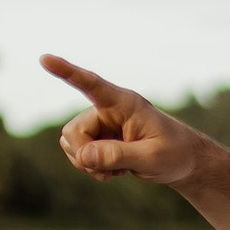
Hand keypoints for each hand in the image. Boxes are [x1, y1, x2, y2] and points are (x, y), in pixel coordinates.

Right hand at [43, 55, 202, 188]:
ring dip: (88, 163)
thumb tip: (83, 156)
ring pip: (71, 144)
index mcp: (124, 103)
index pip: (91, 84)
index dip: (67, 71)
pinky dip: (91, 168)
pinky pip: (78, 155)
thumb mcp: (151, 157)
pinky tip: (115, 170)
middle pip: (72, 131)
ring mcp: (101, 125)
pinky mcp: (99, 140)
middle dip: (84, 155)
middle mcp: (108, 110)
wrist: (184, 162)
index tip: (45, 58)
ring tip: (117, 169)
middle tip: (110, 170)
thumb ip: (117, 156)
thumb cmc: (174, 153)